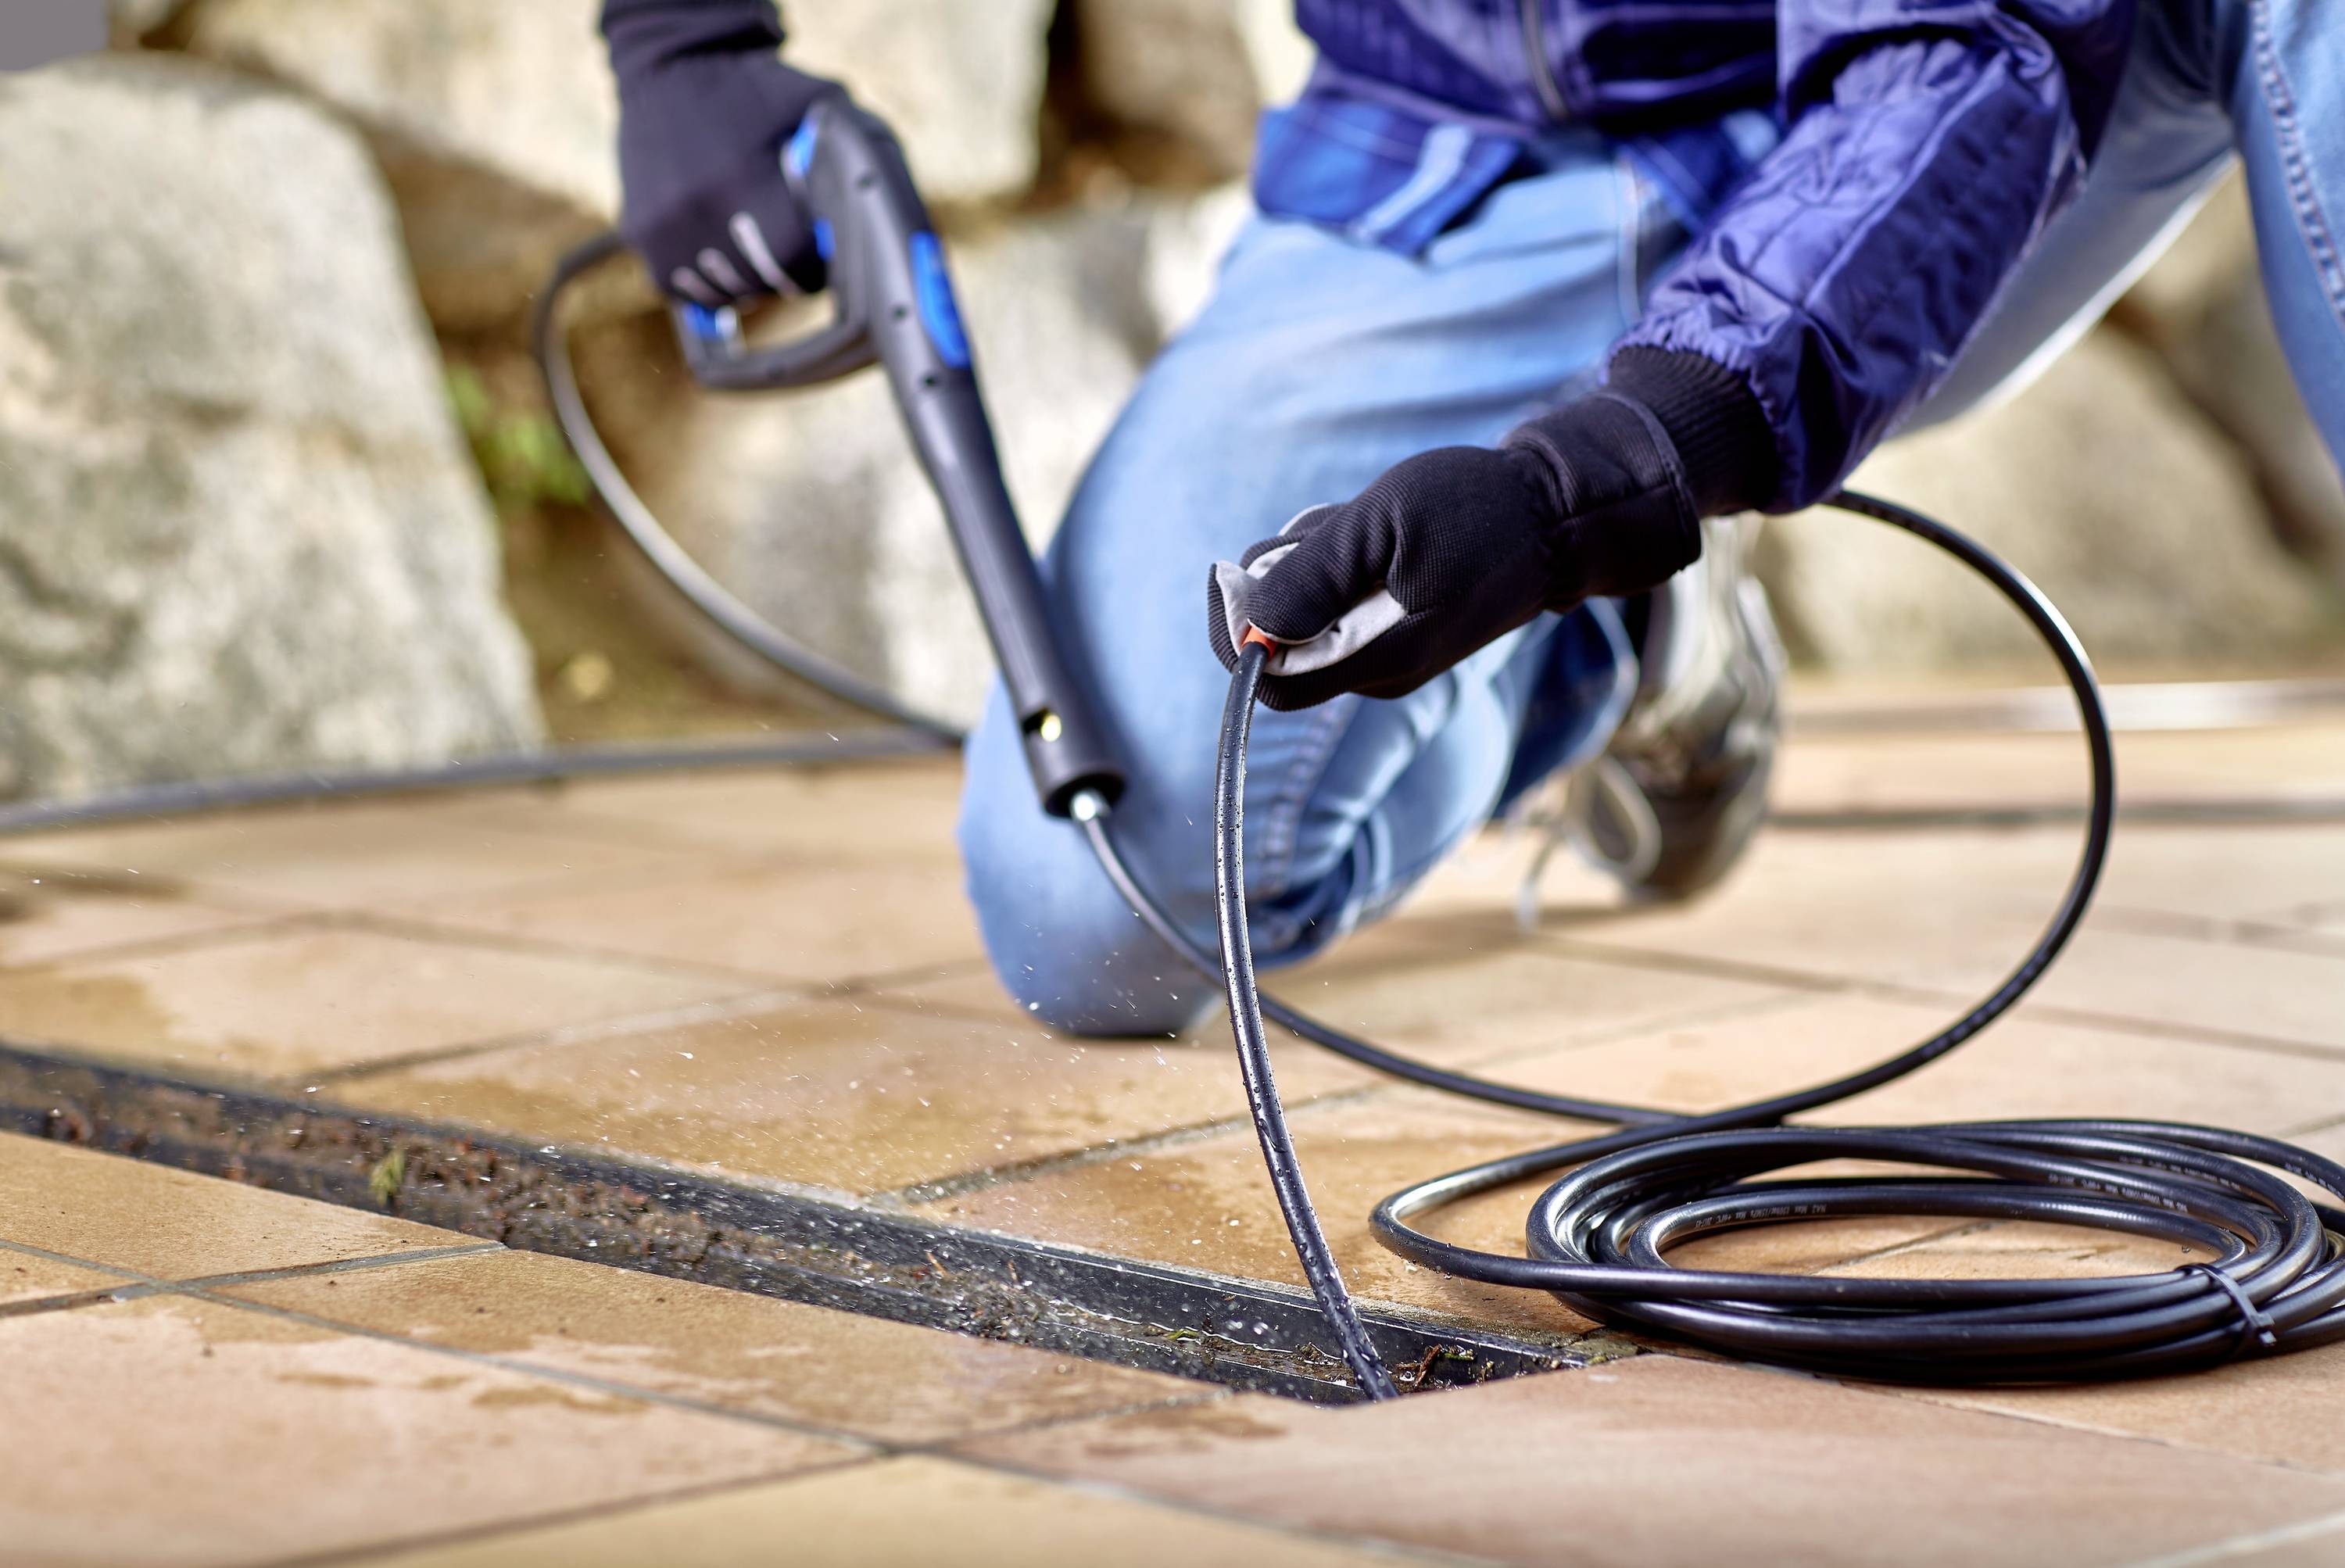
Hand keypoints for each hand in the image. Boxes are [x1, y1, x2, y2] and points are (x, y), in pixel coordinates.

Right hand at [604, 0, 838, 305]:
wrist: (672, 65)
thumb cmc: (756, 89)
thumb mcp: (820, 104)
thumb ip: (853, 155)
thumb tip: (885, 216)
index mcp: (749, 181)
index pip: (795, 262)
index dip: (813, 265)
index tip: (817, 255)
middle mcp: (702, 209)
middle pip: (759, 284)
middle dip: (781, 274)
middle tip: (788, 250)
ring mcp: (665, 226)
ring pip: (722, 292)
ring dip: (743, 280)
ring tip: (750, 239)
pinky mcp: (640, 233)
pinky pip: (683, 287)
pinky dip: (705, 278)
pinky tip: (718, 243)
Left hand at [1207, 394, 1703, 710]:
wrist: (1559, 517)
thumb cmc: (1480, 513)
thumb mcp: (1385, 525)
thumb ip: (1315, 575)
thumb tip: (1251, 624)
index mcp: (1378, 660)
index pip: (1269, 684)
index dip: (1235, 634)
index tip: (1234, 574)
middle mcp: (1378, 671)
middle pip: (1279, 648)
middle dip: (1277, 583)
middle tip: (1320, 531)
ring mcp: (1388, 652)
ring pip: (1306, 616)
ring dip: (1309, 561)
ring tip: (1359, 523)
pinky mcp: (1396, 626)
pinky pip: (1337, 602)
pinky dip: (1336, 561)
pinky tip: (1372, 530)